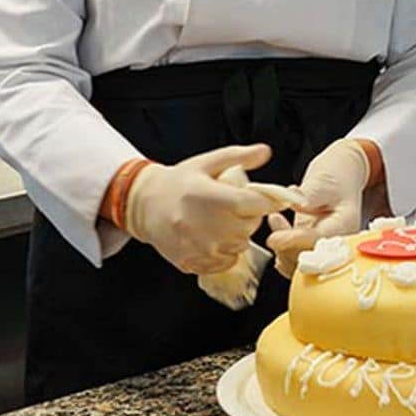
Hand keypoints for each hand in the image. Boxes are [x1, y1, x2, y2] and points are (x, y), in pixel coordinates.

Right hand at [124, 143, 276, 274]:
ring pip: (239, 246)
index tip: (271, 199)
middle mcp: (205, 226)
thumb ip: (239, 156)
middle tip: (236, 207)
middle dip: (250, 216)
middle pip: (250, 227)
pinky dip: (226, 252)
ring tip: (222, 221)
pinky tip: (214, 237)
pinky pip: (225, 263)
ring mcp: (198, 248)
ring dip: (238, 234)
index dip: (268, 202)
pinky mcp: (191, 263)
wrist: (144, 205)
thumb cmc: (178, 182)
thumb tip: (265, 152)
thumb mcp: (207, 162)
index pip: (254, 205)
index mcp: (210, 197)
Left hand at [266, 139, 370, 277]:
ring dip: (282, 247)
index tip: (275, 238)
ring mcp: (323, 247)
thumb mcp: (325, 179)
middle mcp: (336, 243)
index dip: (296, 242)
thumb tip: (297, 202)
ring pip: (300, 264)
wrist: (340, 177)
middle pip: (310, 260)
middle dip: (287, 248)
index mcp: (346, 226)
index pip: (320, 241)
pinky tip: (278, 225)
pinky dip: (282, 248)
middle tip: (275, 226)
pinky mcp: (310, 248)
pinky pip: (294, 260)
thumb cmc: (337, 177)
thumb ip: (311, 193)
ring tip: (276, 219)